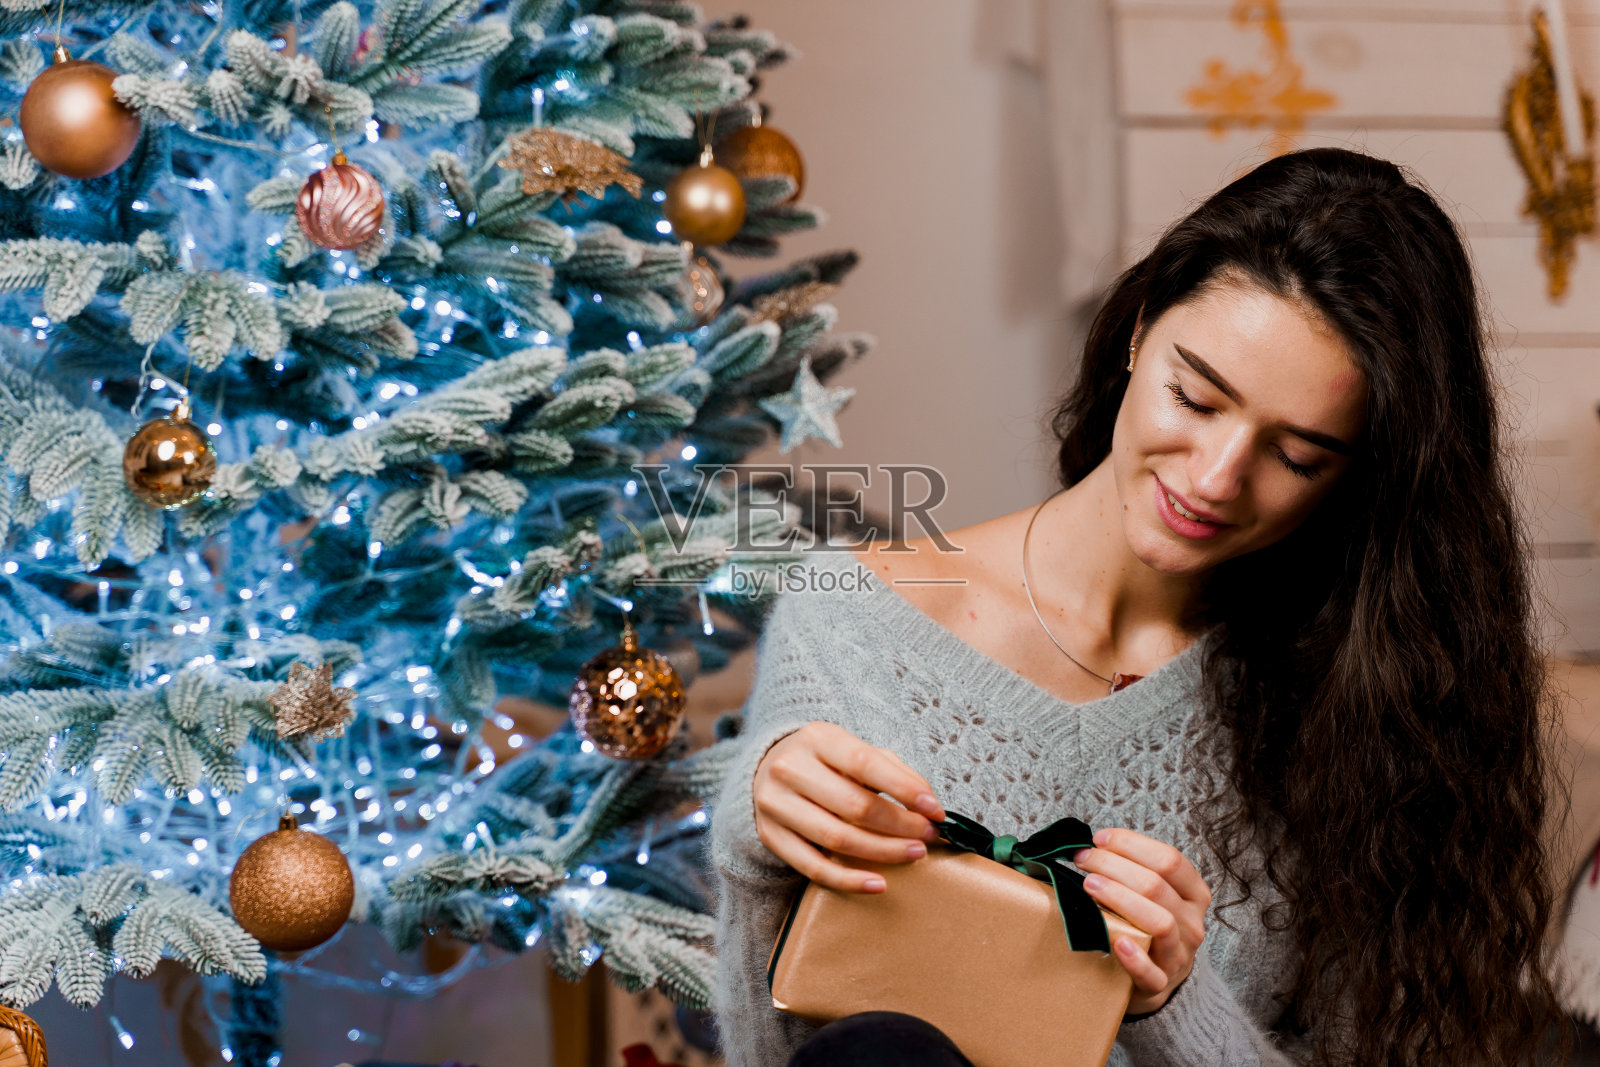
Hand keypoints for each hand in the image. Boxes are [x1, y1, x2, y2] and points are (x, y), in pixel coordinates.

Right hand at [752, 721, 946, 893]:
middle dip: (900, 824)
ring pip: (837, 838)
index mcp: (817, 739)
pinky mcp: (770, 835)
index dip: (904, 789)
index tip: (935, 810)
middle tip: (927, 835)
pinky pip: (813, 867)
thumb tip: (928, 803)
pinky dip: (849, 880)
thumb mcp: (855, 751)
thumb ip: (892, 770)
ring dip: (883, 851)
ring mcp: (775, 803)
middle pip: (854, 805)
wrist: (768, 769)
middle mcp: (790, 768)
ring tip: (913, 853)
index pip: (865, 764)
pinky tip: (879, 883)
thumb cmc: (824, 762)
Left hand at [1072, 827, 1211, 1014]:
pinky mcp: (1160, 984)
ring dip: (1121, 898)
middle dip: (1114, 865)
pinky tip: (1117, 943)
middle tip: (1082, 859)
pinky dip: (1135, 959)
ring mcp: (1179, 956)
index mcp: (1193, 895)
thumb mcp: (1151, 896)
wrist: (1154, 979)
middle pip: (1157, 886)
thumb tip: (1091, 845)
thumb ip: (1132, 871)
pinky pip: (1151, 973)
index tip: (1098, 839)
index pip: (1170, 860)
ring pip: (1160, 922)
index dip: (1132, 844)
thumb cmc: (1146, 925)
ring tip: (1089, 885)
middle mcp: (1192, 923)